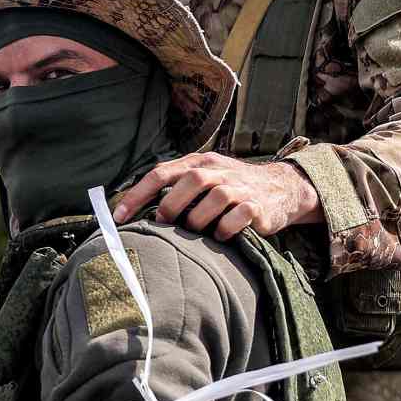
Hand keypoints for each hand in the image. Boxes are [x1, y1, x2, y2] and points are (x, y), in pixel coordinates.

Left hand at [110, 153, 322, 239]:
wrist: (282, 188)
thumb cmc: (232, 187)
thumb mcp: (205, 177)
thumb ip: (176, 187)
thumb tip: (137, 211)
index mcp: (199, 162)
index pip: (161, 173)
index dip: (137, 195)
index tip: (118, 217)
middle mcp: (219, 170)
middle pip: (190, 182)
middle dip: (171, 206)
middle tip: (163, 225)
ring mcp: (240, 187)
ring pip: (214, 200)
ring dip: (198, 221)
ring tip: (194, 234)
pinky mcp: (257, 207)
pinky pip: (237, 218)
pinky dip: (224, 231)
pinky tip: (220, 238)